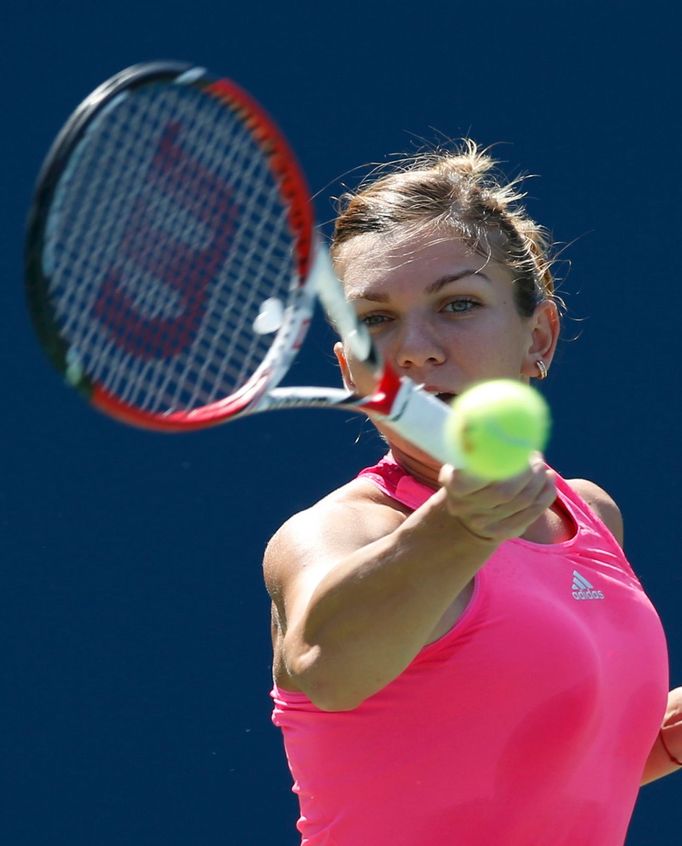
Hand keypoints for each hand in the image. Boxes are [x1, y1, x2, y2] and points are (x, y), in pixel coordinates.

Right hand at [438, 453, 556, 541]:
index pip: (474, 476)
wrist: (465, 514)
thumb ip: (473, 445)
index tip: (510, 449)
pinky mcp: (506, 532)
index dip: (496, 463)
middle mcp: (467, 509)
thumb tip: (484, 420)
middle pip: (504, 491)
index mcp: (454, 487)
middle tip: (535, 456)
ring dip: (538, 480)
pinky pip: (533, 512)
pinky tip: (548, 479)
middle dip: (526, 471)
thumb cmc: (467, 474)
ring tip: (540, 464)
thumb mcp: (462, 459)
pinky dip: (546, 494)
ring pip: (523, 501)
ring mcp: (486, 524)